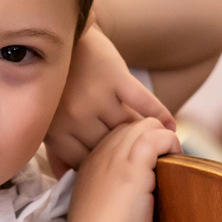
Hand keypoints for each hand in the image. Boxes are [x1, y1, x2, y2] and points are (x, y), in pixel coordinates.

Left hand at [45, 23, 175, 176]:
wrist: (70, 38)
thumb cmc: (60, 87)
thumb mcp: (51, 120)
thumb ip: (57, 153)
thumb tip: (66, 182)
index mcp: (56, 131)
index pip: (86, 164)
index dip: (104, 170)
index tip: (118, 173)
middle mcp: (75, 116)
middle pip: (110, 148)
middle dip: (127, 155)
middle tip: (144, 162)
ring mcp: (96, 96)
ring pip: (130, 129)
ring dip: (146, 137)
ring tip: (159, 146)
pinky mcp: (116, 78)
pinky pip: (145, 103)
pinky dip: (161, 115)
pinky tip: (171, 127)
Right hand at [65, 118, 180, 221]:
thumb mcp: (99, 214)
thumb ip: (110, 197)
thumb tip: (135, 198)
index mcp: (88, 167)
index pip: (115, 136)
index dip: (136, 143)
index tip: (152, 162)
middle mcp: (98, 156)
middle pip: (129, 125)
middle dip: (152, 137)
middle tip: (166, 160)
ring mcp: (114, 158)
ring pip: (144, 124)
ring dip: (164, 138)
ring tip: (173, 161)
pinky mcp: (133, 165)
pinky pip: (158, 135)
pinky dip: (171, 143)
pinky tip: (176, 161)